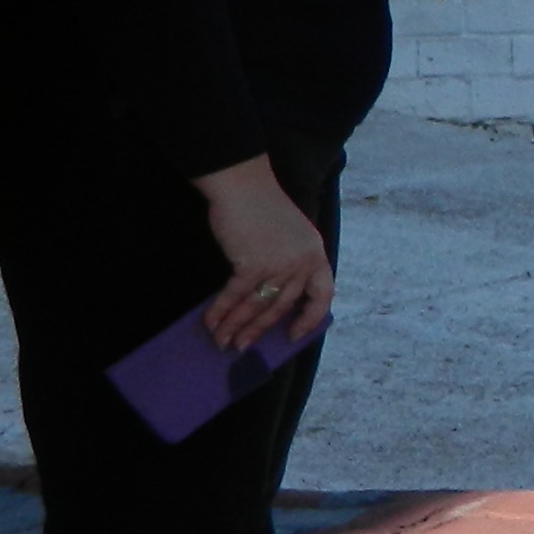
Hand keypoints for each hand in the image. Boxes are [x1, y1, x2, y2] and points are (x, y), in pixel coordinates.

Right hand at [193, 155, 331, 350]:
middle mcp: (303, 262)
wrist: (242, 185)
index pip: (322, 295)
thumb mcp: (292, 235)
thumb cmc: (262, 208)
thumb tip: (271, 299)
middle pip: (282, 306)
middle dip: (259, 331)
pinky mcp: (253, 263)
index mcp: (316, 254)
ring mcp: (280, 264)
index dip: (310, 319)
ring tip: (223, 343)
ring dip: (237, 327)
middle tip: (242, 348)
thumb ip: (291, 262)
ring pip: (258, 306)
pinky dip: (221, 311)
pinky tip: (211, 323)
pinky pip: (236, 296)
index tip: (294, 335)